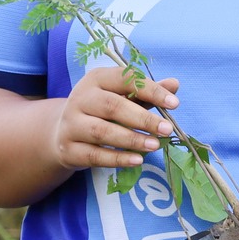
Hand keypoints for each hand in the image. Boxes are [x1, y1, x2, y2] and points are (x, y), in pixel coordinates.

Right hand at [47, 67, 179, 171]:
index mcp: (96, 79)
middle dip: (143, 119)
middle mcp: (80, 98)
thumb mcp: (123, 97)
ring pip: (102, 132)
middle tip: (167, 129)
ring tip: (155, 145)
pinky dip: (117, 159)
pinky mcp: (68, 149)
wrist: (64, 133)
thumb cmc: (102, 111)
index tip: (175, 104)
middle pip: (112, 107)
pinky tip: (138, 160)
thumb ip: (147, 92)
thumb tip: (174, 84)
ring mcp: (71, 124)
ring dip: (132, 140)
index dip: (151, 90)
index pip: (125, 79)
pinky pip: (94, 155)